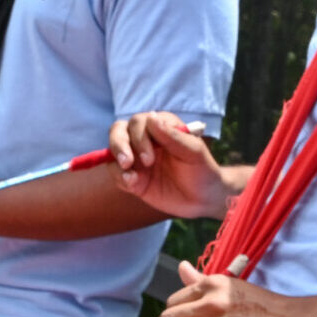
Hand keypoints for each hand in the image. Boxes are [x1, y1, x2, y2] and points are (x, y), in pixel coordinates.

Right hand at [109, 111, 229, 219]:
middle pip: (118, 131)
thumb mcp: (194, 153)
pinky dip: (120, 178)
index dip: (139, 138)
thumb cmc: (202, 170)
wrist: (203, 199)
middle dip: (119, 145)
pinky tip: (133, 186)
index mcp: (161, 127)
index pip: (139, 122)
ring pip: (113, 151)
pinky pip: (116, 173)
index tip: (150, 159)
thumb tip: (151, 117)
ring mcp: (137, 159)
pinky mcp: (133, 178)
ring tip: (130, 178)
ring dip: (117, 163)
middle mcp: (145, 139)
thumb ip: (173, 136)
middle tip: (128, 163)